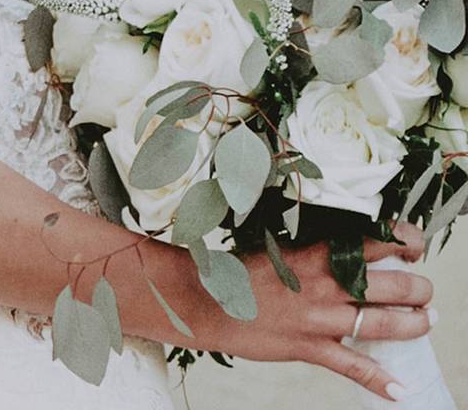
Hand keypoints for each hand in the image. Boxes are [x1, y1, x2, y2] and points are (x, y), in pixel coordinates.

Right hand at [184, 223, 432, 401]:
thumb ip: (315, 250)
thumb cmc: (238, 271)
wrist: (204, 300)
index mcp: (318, 253)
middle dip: (420, 288)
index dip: (408, 242)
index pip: (380, 241)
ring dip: (416, 324)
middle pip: (396, 286)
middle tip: (423, 290)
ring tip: (426, 320)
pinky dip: (379, 380)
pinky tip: (399, 390)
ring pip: (386, 323)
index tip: (413, 246)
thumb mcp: (280, 249)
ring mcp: (319, 318)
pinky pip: (353, 367)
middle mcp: (326, 284)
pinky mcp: (309, 347)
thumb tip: (346, 248)